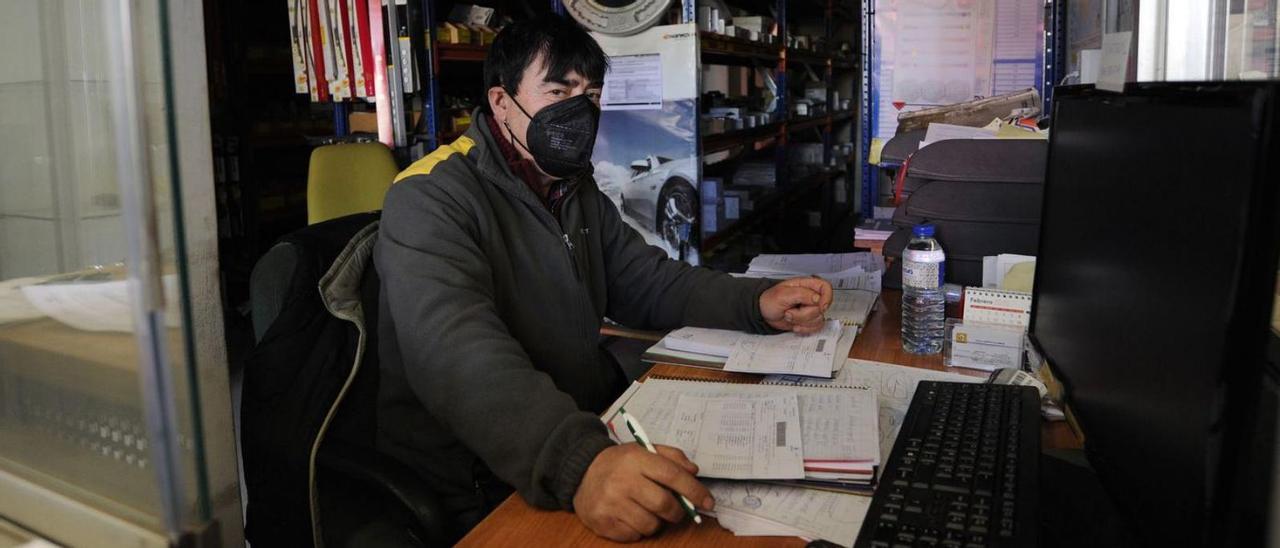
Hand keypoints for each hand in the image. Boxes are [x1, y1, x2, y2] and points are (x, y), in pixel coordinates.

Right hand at [573, 443, 713, 541]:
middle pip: (664, 505)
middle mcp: (622, 481)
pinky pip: (635, 535)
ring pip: (651, 524)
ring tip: (646, 509)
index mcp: (635, 459)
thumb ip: (671, 456)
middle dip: (677, 511)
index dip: (694, 490)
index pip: (673, 476)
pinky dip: (639, 529)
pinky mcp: (603, 522)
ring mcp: (611, 504)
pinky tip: (630, 515)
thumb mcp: (643, 450)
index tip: (708, 501)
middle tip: (676, 509)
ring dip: (656, 521)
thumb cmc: (619, 463)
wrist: (581, 472)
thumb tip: (694, 472)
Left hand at [759, 277, 833, 333]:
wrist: (764, 313)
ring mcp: (810, 309)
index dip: (826, 298)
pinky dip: (805, 329)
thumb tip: (817, 298)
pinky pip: (816, 327)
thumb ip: (802, 294)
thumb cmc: (770, 300)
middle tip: (790, 311)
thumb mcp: (783, 294)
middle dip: (804, 314)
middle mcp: (811, 297)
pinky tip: (795, 325)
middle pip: (821, 308)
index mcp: (806, 285)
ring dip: (802, 321)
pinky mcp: (808, 320)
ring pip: (819, 319)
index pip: (826, 288)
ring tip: (789, 316)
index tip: (820, 306)